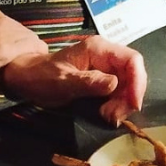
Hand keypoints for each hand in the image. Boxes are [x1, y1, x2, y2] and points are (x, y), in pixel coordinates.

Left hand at [2, 36, 147, 123]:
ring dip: (123, 103)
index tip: (133, 104)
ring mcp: (105, 67)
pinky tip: (106, 114)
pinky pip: (119, 92)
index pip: (132, 59)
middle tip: (115, 116)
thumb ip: (89, 82)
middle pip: (133, 74)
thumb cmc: (42, 76)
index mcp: (99, 49)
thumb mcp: (63, 82)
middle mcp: (106, 55)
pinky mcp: (103, 80)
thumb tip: (114, 84)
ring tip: (108, 116)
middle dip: (129, 97)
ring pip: (128, 85)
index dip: (138, 81)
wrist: (27, 78)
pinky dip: (117, 105)